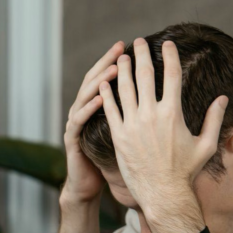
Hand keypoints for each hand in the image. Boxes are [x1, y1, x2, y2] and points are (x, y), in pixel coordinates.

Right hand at [61, 41, 124, 205]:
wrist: (87, 185)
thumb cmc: (109, 162)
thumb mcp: (122, 135)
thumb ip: (132, 116)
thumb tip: (158, 101)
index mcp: (98, 109)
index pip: (108, 78)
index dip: (117, 62)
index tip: (133, 47)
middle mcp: (84, 110)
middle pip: (95, 80)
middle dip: (108, 62)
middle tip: (121, 47)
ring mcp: (77, 124)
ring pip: (86, 96)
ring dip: (100, 81)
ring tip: (114, 68)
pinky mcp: (73, 139)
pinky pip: (80, 121)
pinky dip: (89, 108)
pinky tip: (100, 98)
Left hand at [99, 38, 227, 224]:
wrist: (164, 194)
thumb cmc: (186, 171)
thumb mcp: (206, 145)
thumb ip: (214, 119)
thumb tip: (223, 97)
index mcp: (173, 113)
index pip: (171, 75)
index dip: (169, 55)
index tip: (166, 43)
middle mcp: (151, 115)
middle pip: (144, 75)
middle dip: (141, 55)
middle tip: (138, 42)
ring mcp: (132, 125)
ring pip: (124, 89)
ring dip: (122, 70)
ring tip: (121, 57)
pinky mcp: (119, 136)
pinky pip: (110, 110)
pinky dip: (106, 95)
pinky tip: (103, 83)